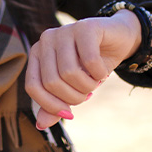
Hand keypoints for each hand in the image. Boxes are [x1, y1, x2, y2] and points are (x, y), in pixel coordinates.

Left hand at [25, 9, 140, 129]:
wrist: (118, 39)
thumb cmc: (91, 65)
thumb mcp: (72, 87)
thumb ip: (55, 104)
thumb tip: (40, 125)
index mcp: (37, 53)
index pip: (32, 86)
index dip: (50, 106)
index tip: (69, 114)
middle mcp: (46, 39)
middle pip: (52, 82)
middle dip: (73, 97)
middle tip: (87, 93)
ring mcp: (65, 30)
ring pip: (69, 73)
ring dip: (87, 86)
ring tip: (94, 81)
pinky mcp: (86, 27)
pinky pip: (89, 61)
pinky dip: (99, 74)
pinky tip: (103, 71)